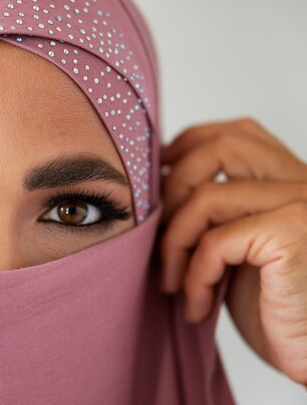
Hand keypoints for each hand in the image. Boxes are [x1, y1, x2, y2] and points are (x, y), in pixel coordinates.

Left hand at [158, 117, 306, 385]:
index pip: (234, 134)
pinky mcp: (293, 234)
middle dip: (172, 188)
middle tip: (156, 235)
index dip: (184, 150)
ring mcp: (300, 204)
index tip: (153, 186)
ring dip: (174, 243)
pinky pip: (216, 240)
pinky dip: (195, 274)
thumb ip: (213, 212)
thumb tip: (155, 183)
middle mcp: (302, 183)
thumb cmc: (275, 310)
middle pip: (219, 146)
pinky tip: (197, 304)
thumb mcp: (236, 250)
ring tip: (173, 283)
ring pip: (206, 196)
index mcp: (290, 180)